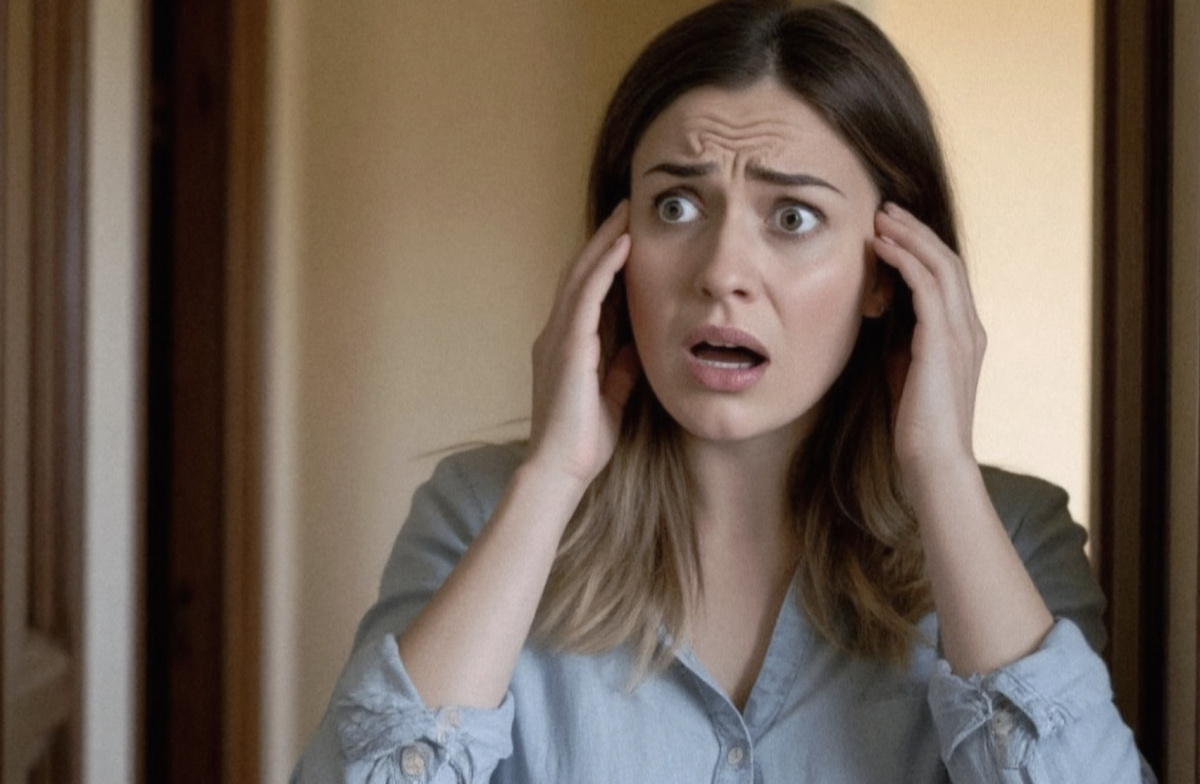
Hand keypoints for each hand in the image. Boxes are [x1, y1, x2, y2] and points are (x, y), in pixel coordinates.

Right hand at [528, 201, 639, 487]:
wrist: (560, 469)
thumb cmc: (583, 442)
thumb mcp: (612, 398)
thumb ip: (620, 370)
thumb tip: (637, 347)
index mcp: (567, 347)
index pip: (586, 294)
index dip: (604, 264)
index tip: (626, 237)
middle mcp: (556, 335)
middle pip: (579, 275)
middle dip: (602, 240)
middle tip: (625, 209)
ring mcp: (558, 338)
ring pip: (580, 277)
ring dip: (604, 242)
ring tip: (625, 214)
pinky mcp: (568, 346)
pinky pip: (586, 297)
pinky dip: (604, 268)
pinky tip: (621, 246)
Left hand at [872, 203, 985, 480]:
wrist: (933, 462)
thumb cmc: (916, 427)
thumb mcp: (907, 374)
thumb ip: (903, 345)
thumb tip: (884, 320)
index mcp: (965, 337)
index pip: (949, 278)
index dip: (923, 249)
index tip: (893, 229)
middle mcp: (969, 329)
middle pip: (948, 262)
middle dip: (917, 232)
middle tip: (886, 210)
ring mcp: (960, 334)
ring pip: (940, 266)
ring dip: (909, 237)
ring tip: (880, 218)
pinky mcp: (942, 342)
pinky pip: (926, 286)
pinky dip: (904, 259)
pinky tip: (881, 247)